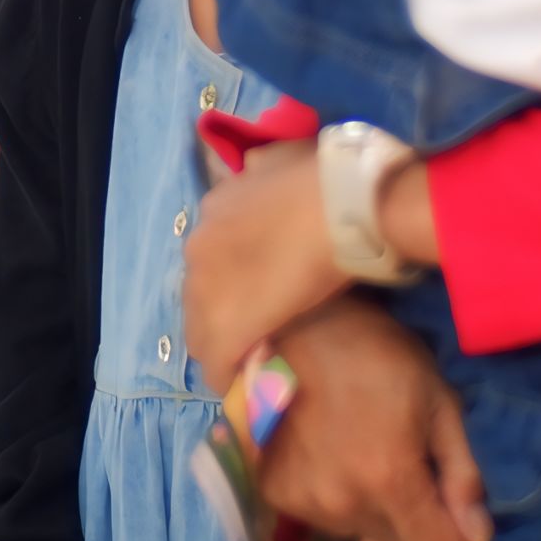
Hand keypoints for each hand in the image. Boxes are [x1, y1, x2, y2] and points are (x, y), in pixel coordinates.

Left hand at [182, 139, 345, 374]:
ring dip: (224, 346)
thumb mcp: (282, 156)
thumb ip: (264, 166)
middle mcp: (199, 248)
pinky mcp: (227, 328)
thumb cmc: (322, 177)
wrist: (342, 205)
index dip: (232, 280)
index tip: (257, 292)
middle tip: (259, 328)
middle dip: (223, 314)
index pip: (209, 258)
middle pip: (199, 297)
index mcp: (213, 210)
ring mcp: (207, 291)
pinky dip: (230, 375)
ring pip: (201, 332)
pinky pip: (218, 364)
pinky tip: (248, 385)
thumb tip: (262, 166)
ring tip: (253, 359)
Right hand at [248, 296, 491, 540]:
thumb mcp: (440, 402)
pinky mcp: (275, 491)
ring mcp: (303, 500)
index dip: (453, 540)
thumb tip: (480, 537)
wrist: (300, 325)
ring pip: (359, 528)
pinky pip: (322, 513)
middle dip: (409, 512)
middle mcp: (344, 503)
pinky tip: (327, 448)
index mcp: (392, 480)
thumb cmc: (382, 355)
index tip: (447, 506)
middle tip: (398, 452)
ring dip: (368, 501)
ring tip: (360, 445)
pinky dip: (331, 491)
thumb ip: (461, 474)